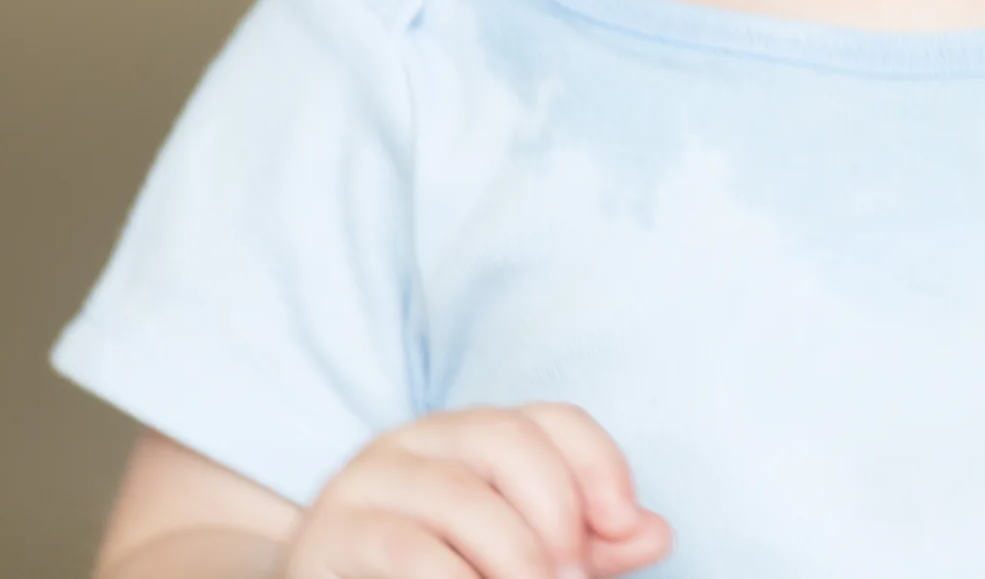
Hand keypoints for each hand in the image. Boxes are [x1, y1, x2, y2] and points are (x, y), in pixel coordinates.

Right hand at [281, 404, 673, 578]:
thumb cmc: (438, 575)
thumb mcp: (522, 558)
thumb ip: (589, 546)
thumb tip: (656, 534)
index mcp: (471, 435)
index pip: (553, 420)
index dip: (601, 465)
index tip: (625, 527)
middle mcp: (417, 440)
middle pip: (508, 439)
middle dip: (557, 513)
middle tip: (572, 578)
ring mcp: (366, 482)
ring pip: (459, 495)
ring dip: (512, 557)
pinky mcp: (328, 536)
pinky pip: (405, 548)